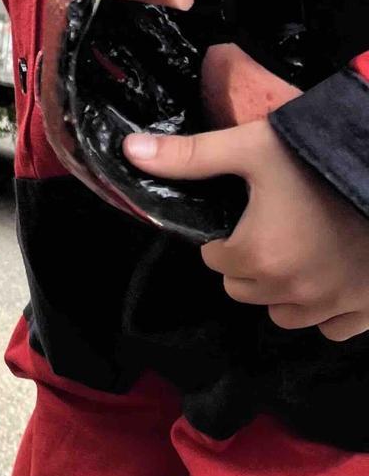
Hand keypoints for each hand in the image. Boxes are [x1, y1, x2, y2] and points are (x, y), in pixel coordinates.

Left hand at [126, 120, 368, 339]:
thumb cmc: (317, 158)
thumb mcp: (252, 146)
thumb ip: (191, 155)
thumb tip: (130, 151)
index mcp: (257, 256)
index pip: (214, 259)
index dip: (226, 236)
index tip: (247, 212)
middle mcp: (291, 291)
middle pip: (243, 288)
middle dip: (249, 263)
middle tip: (273, 225)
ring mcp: (331, 306)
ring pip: (282, 314)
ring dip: (281, 290)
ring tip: (298, 248)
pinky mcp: (367, 312)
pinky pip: (331, 328)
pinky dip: (326, 311)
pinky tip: (330, 276)